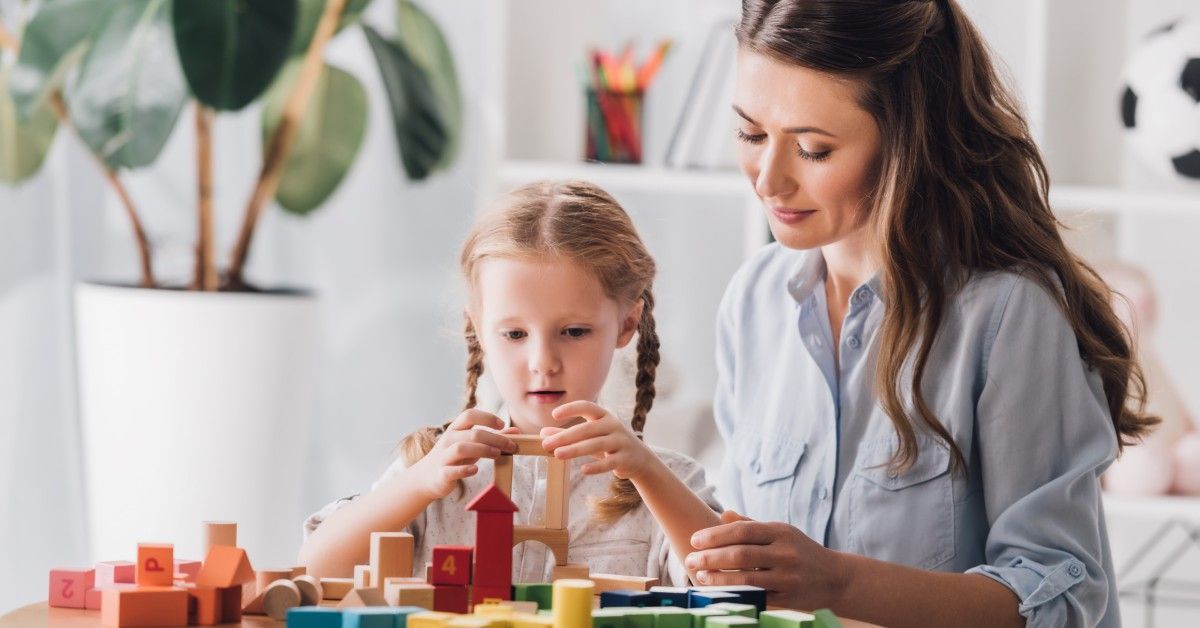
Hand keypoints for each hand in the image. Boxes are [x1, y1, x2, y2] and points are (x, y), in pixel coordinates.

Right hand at [413, 409, 516, 499]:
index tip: (502, 424)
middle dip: (494, 438)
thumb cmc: (455, 458)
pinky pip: (451, 470)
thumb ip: (493, 437)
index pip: (469, 415)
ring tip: (497, 454)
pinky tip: (475, 470)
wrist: (427, 477)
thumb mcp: (472, 445)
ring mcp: (443, 457)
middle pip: (472, 433)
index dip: (487, 417)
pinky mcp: (441, 474)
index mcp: (455, 429)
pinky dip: (464, 470)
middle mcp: (448, 440)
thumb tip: (516, 431)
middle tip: (511, 446)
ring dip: (482, 450)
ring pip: (461, 448)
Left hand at [540, 401, 655, 479]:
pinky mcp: (625, 458)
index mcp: (604, 416)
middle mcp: (613, 425)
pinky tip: (583, 470)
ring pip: (596, 444)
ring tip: (558, 454)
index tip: (554, 415)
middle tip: (546, 444)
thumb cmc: (609, 444)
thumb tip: (543, 434)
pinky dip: (597, 467)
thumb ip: (569, 434)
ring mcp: (621, 441)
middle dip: (565, 436)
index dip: (571, 408)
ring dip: (575, 449)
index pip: (587, 406)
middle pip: (587, 429)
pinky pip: (609, 462)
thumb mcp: (590, 437)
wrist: (639, 458)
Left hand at [685, 511, 845, 610]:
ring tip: (700, 576)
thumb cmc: (800, 551)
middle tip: (689, 559)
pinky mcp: (788, 598)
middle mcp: (785, 553)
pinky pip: (756, 597)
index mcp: (780, 532)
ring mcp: (788, 577)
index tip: (694, 540)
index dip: (715, 535)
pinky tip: (718, 592)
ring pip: (746, 579)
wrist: (836, 578)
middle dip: (711, 557)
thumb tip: (722, 514)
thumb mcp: (781, 532)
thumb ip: (751, 524)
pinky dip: (735, 595)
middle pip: (740, 554)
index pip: (742, 531)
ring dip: (718, 578)